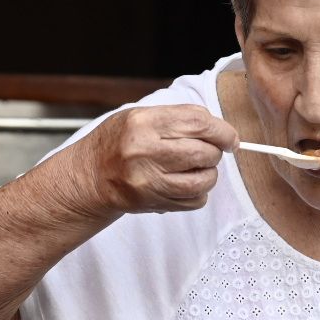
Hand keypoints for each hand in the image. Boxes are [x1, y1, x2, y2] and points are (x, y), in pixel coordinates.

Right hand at [81, 105, 237, 215]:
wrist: (90, 176)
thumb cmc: (118, 142)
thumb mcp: (141, 116)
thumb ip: (179, 118)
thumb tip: (220, 129)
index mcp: (143, 123)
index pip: (199, 122)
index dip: (223, 131)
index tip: (229, 138)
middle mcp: (144, 151)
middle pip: (204, 152)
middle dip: (215, 153)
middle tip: (208, 152)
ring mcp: (148, 180)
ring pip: (203, 180)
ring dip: (209, 174)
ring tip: (196, 168)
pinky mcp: (152, 202)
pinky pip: (195, 201)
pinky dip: (198, 193)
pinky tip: (184, 184)